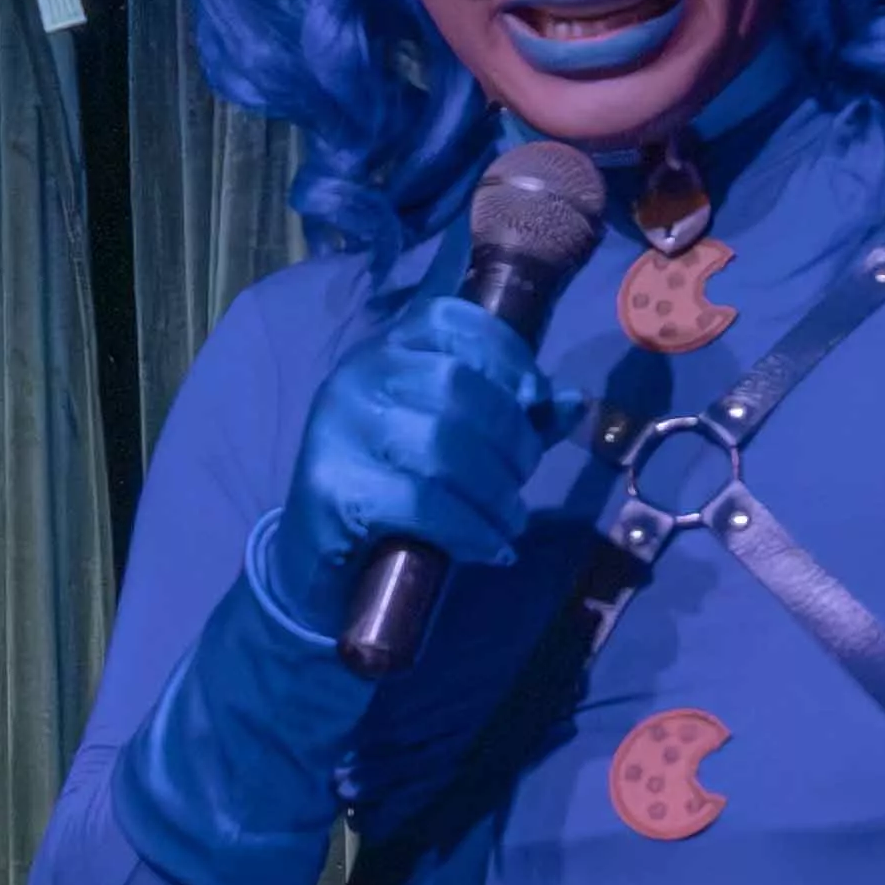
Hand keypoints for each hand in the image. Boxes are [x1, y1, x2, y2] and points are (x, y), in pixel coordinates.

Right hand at [260, 279, 582, 618]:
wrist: (315, 564)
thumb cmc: (392, 492)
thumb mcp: (452, 443)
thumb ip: (508, 418)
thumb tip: (569, 403)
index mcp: (384, 350)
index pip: (452, 320)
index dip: (506, 355)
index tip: (533, 400)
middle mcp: (356, 377)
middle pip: (458, 386)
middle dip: (510, 438)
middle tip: (521, 480)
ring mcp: (338, 430)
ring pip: (444, 445)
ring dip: (496, 492)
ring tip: (510, 522)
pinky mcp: (333, 489)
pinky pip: (423, 503)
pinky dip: (471, 531)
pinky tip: (490, 549)